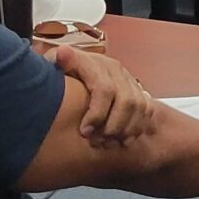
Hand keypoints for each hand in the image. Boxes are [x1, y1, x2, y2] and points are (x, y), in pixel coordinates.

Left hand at [31, 39, 156, 146]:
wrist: (71, 69)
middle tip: (98, 141)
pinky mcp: (136, 88)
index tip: (85, 132)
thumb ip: (55, 62)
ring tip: (109, 142)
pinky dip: (137, 127)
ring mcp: (127, 78)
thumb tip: (61, 55)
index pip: (105, 89)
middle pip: (127, 101)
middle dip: (114, 126)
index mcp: (93, 62)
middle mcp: (114, 69)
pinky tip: (123, 140)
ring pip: (139, 106)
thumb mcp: (51, 64)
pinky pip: (147, 109)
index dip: (97, 114)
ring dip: (126, 129)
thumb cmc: (57, 72)